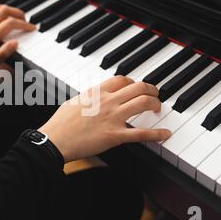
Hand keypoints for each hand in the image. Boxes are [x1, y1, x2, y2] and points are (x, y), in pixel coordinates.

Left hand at [0, 5, 35, 79]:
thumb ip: (4, 53)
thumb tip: (15, 43)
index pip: (10, 23)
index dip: (23, 24)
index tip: (31, 28)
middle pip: (4, 10)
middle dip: (18, 13)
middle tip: (25, 21)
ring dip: (8, 10)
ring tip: (16, 18)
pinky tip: (3, 19)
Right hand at [39, 76, 171, 162]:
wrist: (55, 140)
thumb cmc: (60, 124)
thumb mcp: (73, 103)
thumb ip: (88, 99)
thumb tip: (93, 99)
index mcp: (96, 92)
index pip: (122, 79)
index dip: (134, 82)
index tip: (137, 87)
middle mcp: (107, 101)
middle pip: (138, 87)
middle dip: (151, 90)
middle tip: (155, 95)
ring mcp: (112, 117)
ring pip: (144, 103)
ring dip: (156, 104)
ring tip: (158, 108)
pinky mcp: (115, 135)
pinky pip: (141, 133)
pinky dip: (157, 134)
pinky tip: (165, 134)